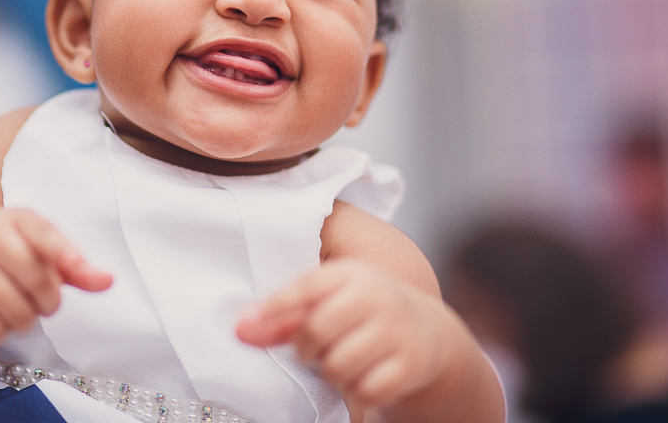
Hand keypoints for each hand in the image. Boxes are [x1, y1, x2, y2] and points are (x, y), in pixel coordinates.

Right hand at [0, 207, 111, 343]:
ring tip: (20, 309)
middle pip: (37, 282)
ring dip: (26, 320)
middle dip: (50, 301)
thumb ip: (74, 265)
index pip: (46, 235)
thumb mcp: (36, 250)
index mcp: (16, 218)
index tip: (78, 271)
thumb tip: (108, 281)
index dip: (67, 256)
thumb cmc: (5, 256)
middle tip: (44, 302)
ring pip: (17, 311)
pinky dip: (1, 331)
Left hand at [236, 260, 456, 412]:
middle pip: (316, 330)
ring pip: (338, 365)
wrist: (429, 334)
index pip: (305, 286)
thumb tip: (239, 330)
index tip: (242, 328)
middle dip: (305, 350)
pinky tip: (364, 378)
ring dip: (331, 373)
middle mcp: (377, 295)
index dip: (273, 308)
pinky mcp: (411, 364)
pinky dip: (356, 393)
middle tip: (312, 352)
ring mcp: (397, 329)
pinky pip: (364, 389)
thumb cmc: (362, 316)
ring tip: (341, 362)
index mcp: (350, 273)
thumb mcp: (328, 304)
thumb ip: (283, 318)